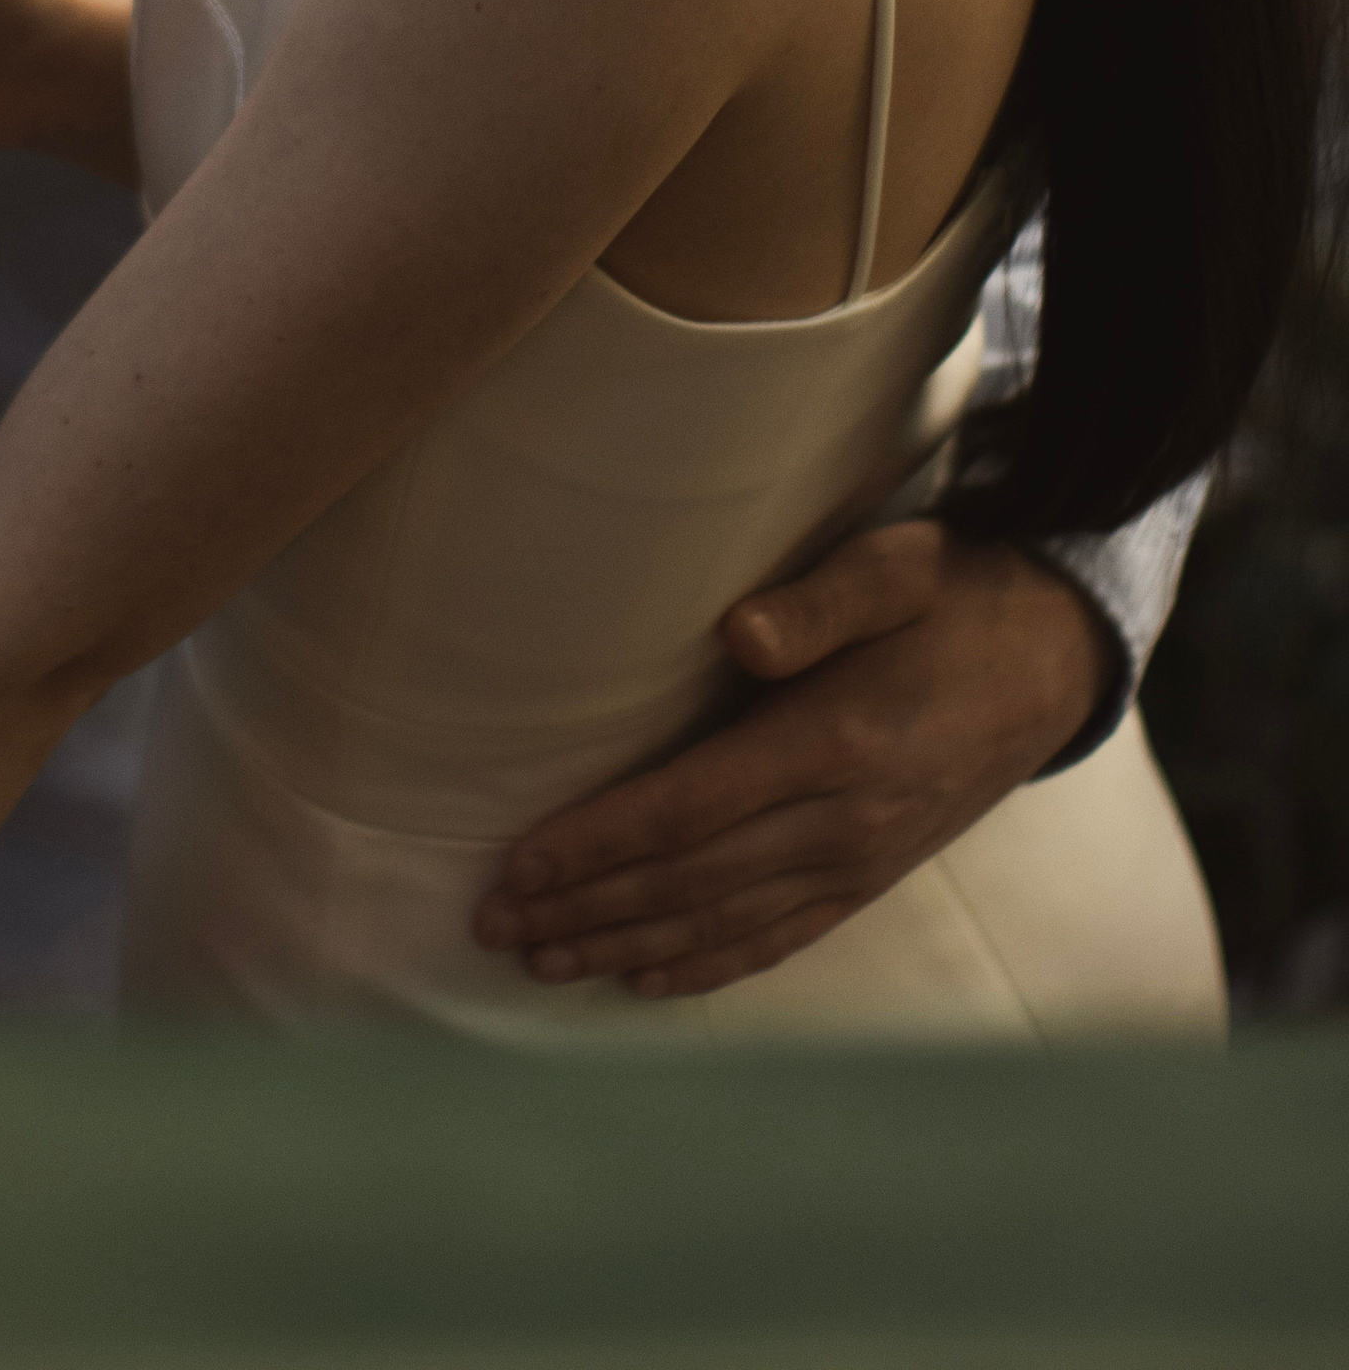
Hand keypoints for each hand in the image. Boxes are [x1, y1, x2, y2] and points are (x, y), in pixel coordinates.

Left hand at [473, 521, 1114, 997]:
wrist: (1054, 658)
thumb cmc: (956, 594)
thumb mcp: (898, 567)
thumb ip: (820, 600)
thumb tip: (738, 635)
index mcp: (834, 742)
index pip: (688, 808)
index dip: (598, 842)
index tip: (520, 863)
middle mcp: (842, 820)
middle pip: (688, 879)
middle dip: (586, 905)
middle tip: (494, 925)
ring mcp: (859, 861)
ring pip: (722, 921)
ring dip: (626, 945)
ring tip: (542, 958)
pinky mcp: (872, 878)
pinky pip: (778, 938)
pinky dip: (707, 966)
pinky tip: (647, 981)